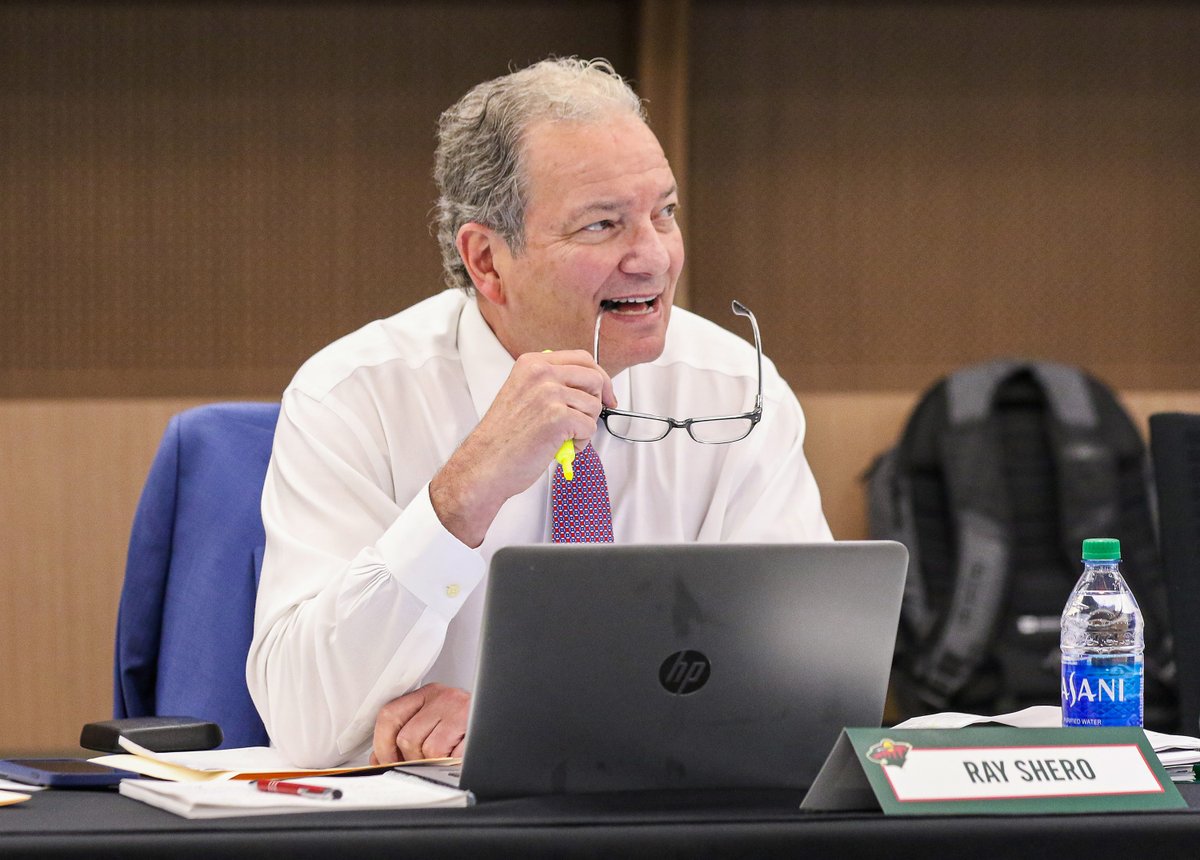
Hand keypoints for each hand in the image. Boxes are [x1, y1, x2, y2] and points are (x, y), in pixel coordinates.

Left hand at [368, 683, 469, 763]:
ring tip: (447, 755)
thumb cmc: (466, 726)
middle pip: (407, 737)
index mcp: (429, 694)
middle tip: (423, 760)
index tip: (386, 758)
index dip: (382, 743)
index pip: (390, 714)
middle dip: (412, 758)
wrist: (502, 718)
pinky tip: (457, 755)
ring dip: (434, 762)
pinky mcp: (474, 726)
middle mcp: (443, 696)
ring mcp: (460, 710)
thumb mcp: (434, 722)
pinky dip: (451, 763)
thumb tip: (378, 759)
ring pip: (428, 749)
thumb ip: (405, 735)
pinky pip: (450, 756)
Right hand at [430, 349, 615, 546]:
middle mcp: (541, 373)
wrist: (485, 464)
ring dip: (584, 426)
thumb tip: (587, 385)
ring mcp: (550, 394)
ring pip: (594, 406)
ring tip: (562, 437)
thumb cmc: (503, 437)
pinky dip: (581, 442)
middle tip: (585, 420)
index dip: (599, 377)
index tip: (604, 393)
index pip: (582, 358)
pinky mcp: (558, 418)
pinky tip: (561, 446)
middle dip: (597, 402)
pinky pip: (589, 427)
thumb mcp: (522, 392)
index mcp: (532, 363)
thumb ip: (550, 382)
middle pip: (594, 378)